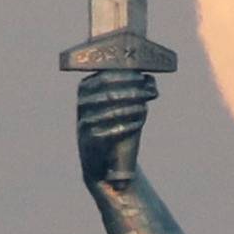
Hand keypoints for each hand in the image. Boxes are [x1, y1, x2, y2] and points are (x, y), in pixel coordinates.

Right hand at [77, 70, 158, 187]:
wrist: (100, 156)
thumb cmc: (114, 122)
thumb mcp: (122, 102)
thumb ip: (134, 89)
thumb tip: (151, 80)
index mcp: (86, 88)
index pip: (104, 77)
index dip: (124, 77)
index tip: (142, 78)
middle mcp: (82, 104)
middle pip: (108, 95)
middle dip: (131, 92)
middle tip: (148, 93)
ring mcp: (84, 122)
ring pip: (110, 113)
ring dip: (131, 109)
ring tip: (145, 108)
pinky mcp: (90, 140)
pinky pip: (110, 132)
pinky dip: (127, 127)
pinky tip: (139, 124)